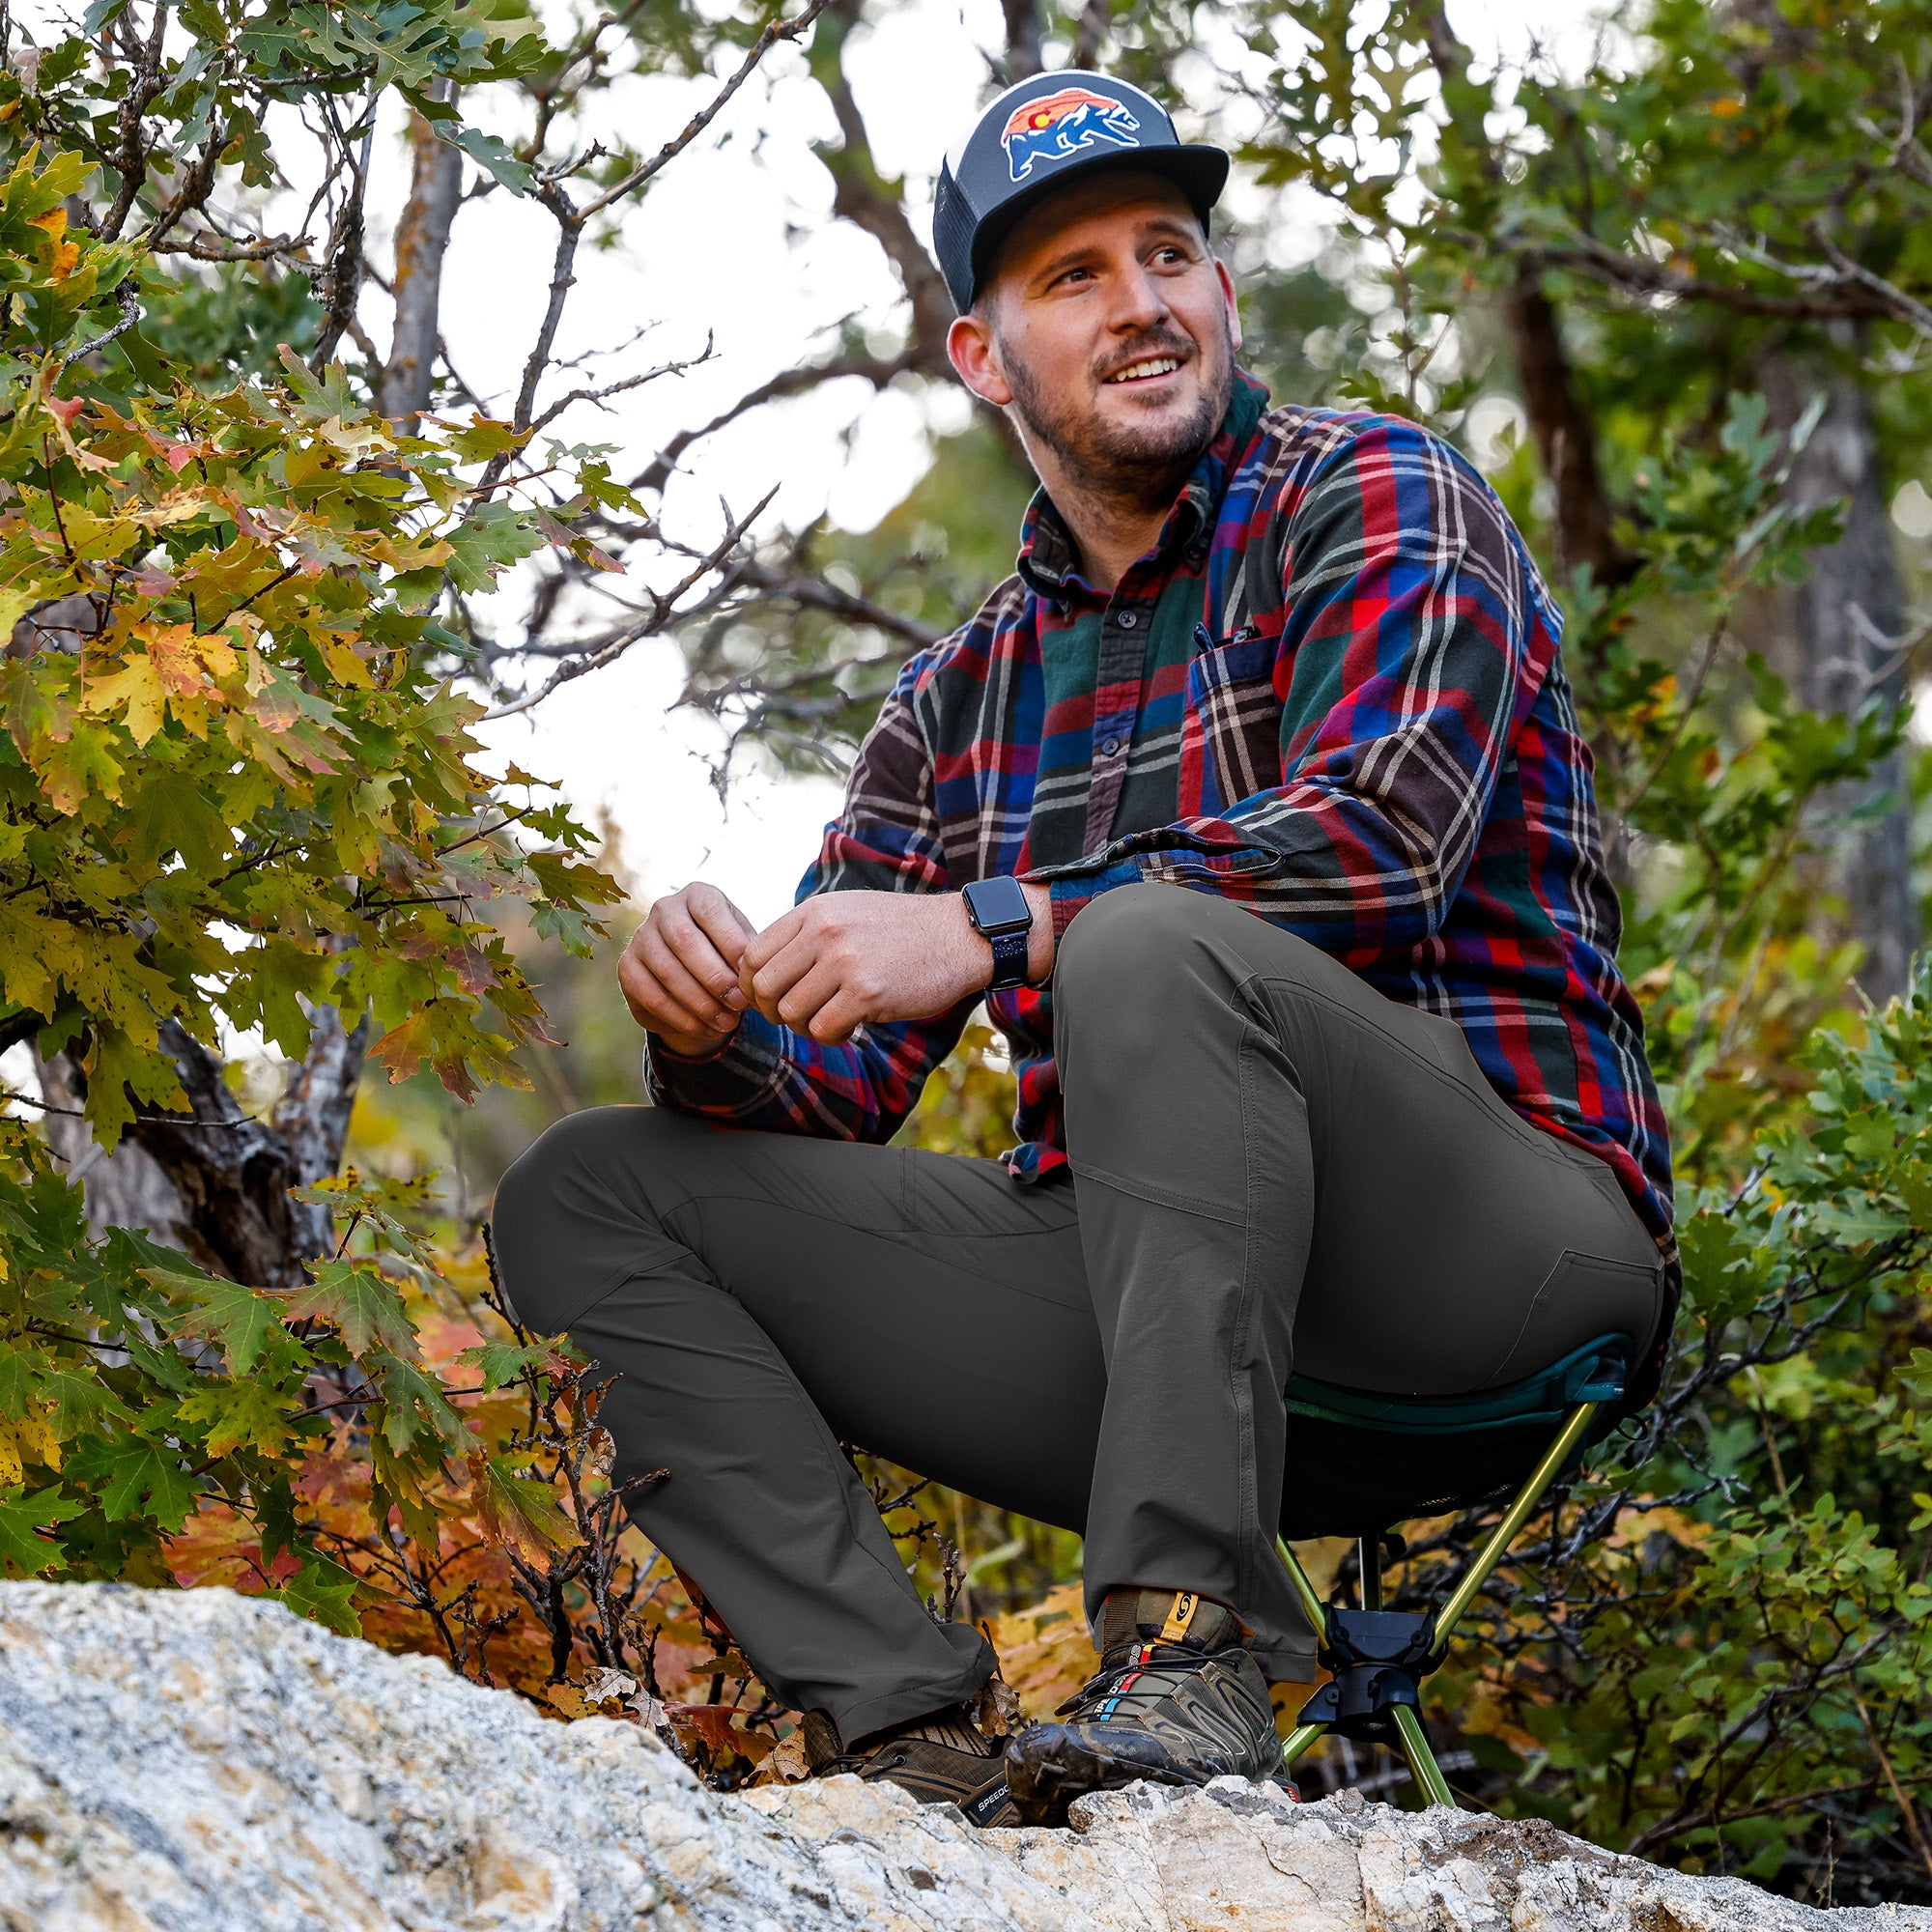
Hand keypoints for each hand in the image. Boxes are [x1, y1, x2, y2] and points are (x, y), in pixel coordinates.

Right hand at [617, 882, 755, 1057]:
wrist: (691, 970)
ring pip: (668, 972)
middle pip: (685, 941)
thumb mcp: (742, 943)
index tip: (751, 973)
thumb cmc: (725, 951)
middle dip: (716, 977)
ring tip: (728, 1022)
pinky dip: (682, 1018)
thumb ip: (749, 951)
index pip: (710, 911)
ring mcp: (641, 937)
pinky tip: (706, 1029)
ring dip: (701, 1003)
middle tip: (740, 1003)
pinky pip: (653, 997)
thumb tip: (756, 970)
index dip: (731, 942)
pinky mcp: (627, 967)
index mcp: (696, 895)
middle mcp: (664, 909)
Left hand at [739, 883, 1052, 1045]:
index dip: (754, 985)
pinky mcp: (868, 992)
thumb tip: (761, 973)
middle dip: (774, 1011)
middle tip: (800, 1016)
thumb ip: (805, 935)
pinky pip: (823, 1029)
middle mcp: (824, 932)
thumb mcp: (847, 913)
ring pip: (791, 1012)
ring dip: (806, 1026)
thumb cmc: (902, 931)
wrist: (960, 936)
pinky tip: (850, 1027)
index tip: (774, 998)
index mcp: (814, 911)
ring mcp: (845, 961)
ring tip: (830, 1020)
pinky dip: (831, 1037)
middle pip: (764, 987)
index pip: (752, 955)